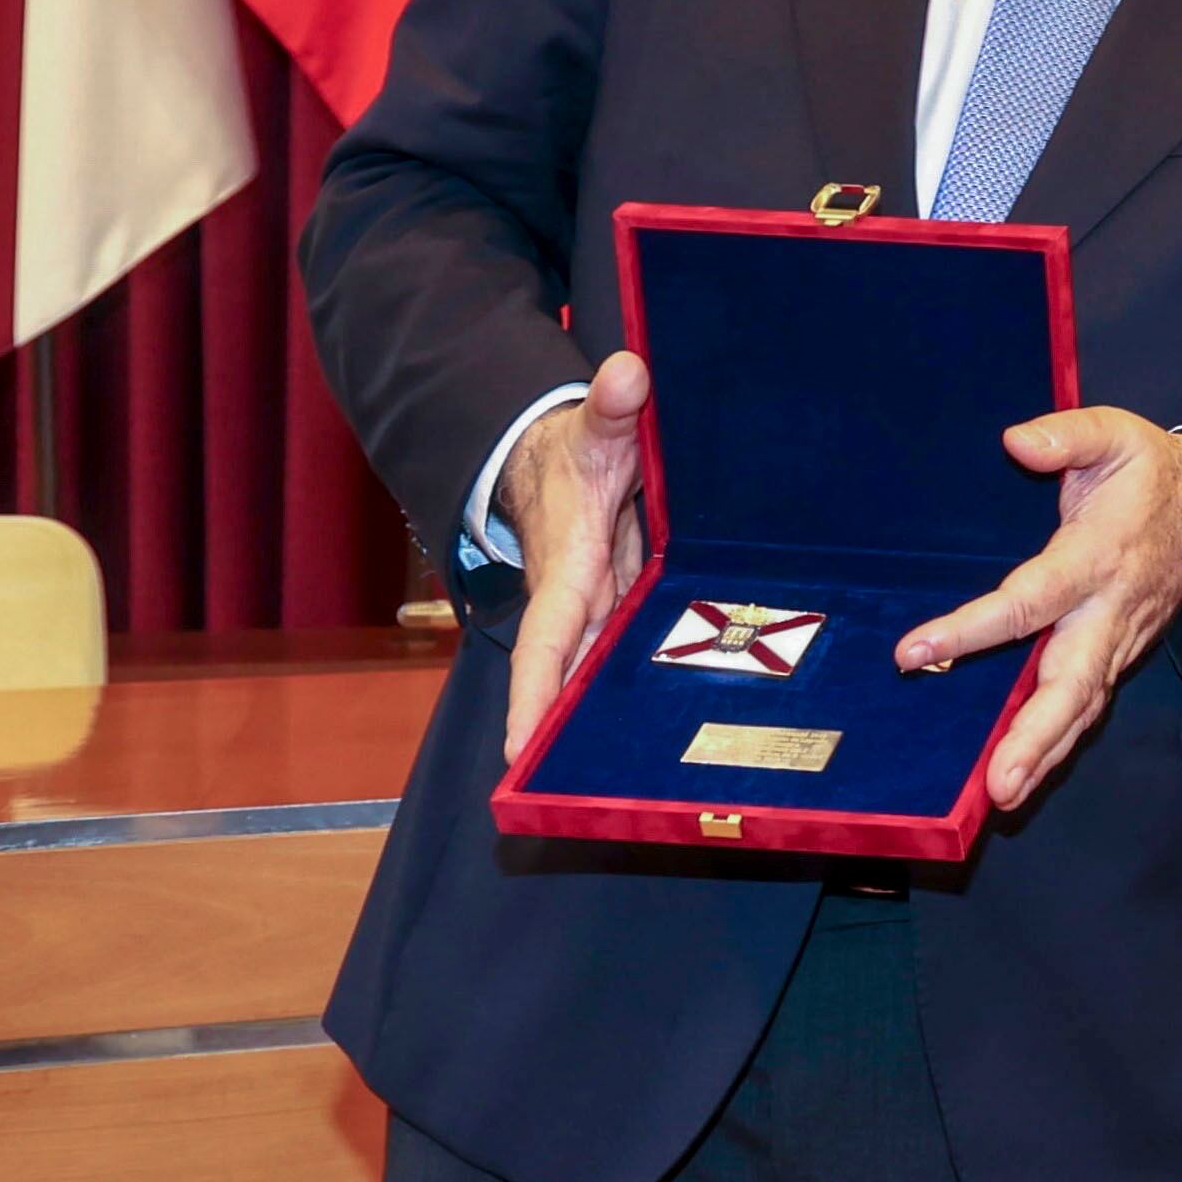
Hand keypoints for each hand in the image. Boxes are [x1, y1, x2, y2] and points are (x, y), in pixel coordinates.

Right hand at [499, 351, 652, 763]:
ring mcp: (602, 617)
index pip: (547, 640)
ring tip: (612, 800)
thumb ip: (614, 404)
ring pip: (597, 683)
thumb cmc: (581, 448)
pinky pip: (623, 668)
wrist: (563, 459)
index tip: (518, 749)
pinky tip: (663, 746)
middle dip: (562, 742)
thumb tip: (629, 375)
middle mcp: (581, 605)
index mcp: (571, 570)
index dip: (533, 693)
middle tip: (561, 806)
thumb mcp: (600, 425)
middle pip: (568, 683)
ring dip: (598, 733)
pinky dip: (630, 705)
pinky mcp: (624, 618)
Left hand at [895, 408, 1181, 809]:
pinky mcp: (1118, 655)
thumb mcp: (1116, 434)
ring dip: (1045, 753)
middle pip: (1071, 683)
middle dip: (1035, 736)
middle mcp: (1110, 611)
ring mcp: (1119, 640)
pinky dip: (1058, 743)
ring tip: (1005, 795)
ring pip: (1082, 706)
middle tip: (999, 783)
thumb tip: (1016, 441)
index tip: (916, 652)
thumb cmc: (1151, 471)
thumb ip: (1068, 434)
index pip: (1030, 600)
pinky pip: (1086, 704)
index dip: (973, 630)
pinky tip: (1024, 774)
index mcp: (1098, 556)